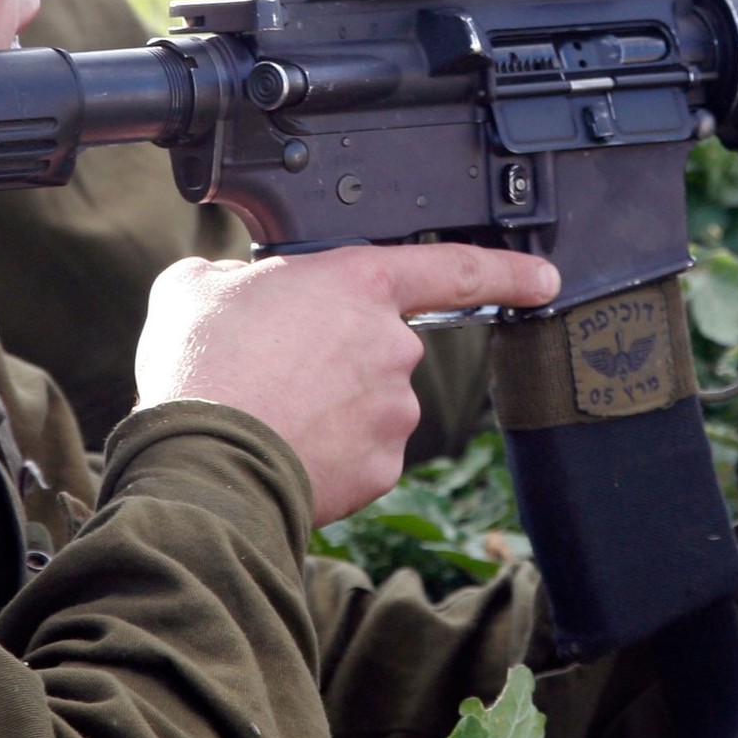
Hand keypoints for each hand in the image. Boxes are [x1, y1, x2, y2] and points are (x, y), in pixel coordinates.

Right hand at [138, 243, 559, 522]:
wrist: (202, 459)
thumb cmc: (201, 366)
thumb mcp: (196, 285)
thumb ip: (232, 276)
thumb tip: (229, 287)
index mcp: (359, 284)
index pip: (455, 268)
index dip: (507, 270)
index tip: (542, 279)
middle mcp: (393, 346)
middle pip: (381, 346)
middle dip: (338, 360)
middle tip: (275, 371)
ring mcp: (393, 412)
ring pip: (371, 404)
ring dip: (331, 409)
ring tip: (268, 413)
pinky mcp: (381, 468)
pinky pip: (362, 454)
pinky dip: (330, 456)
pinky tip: (284, 450)